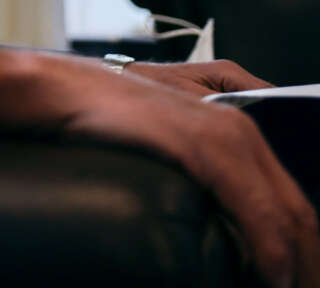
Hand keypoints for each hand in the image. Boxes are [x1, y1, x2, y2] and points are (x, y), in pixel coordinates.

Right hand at [0, 47, 319, 287]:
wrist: (63, 89)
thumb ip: (199, 145)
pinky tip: (274, 276)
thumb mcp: (166, 121)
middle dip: (308, 261)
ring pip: (290, 216)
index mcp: (240, 124)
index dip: (305, 245)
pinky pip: (259, 213)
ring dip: (298, 264)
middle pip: (300, 209)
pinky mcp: (207, 148)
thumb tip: (222, 205)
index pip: (293, 197)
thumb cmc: (104, 109)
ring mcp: (229, 136)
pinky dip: (272, 253)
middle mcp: (244, 128)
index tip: (301, 274)